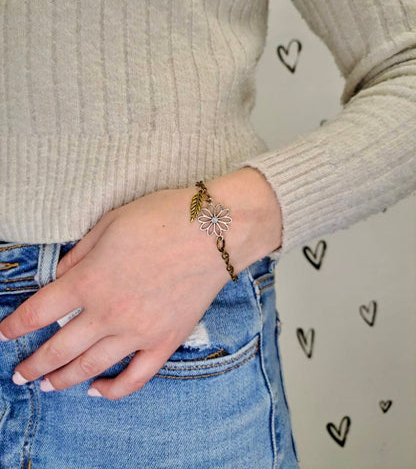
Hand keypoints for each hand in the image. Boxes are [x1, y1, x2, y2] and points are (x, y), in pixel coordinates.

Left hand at [0, 167, 281, 399]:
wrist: (215, 230)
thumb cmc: (162, 218)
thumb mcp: (109, 224)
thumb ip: (79, 254)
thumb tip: (61, 276)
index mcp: (89, 281)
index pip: (38, 312)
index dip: (15, 327)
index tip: (4, 335)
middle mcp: (108, 313)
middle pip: (59, 349)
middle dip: (33, 364)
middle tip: (20, 374)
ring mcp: (138, 332)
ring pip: (90, 368)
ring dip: (63, 380)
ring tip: (48, 386)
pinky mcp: (165, 341)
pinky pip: (136, 377)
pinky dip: (114, 390)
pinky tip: (98, 391)